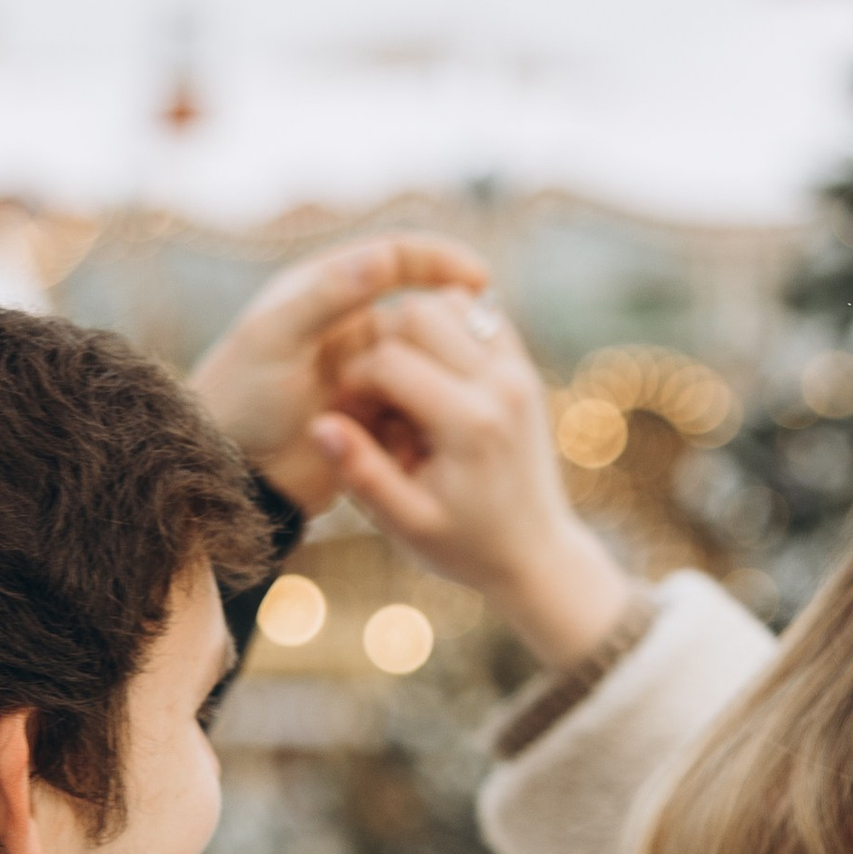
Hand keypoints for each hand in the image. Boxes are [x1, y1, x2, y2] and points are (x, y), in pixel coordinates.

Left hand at [189, 236, 490, 516]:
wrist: (227, 473)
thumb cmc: (237, 399)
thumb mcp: (276, 340)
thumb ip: (328, 296)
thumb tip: (385, 259)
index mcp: (324, 291)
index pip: (395, 259)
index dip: (441, 262)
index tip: (480, 279)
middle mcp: (347, 326)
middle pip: (418, 315)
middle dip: (446, 333)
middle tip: (478, 352)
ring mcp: (362, 373)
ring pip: (422, 365)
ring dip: (436, 382)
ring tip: (444, 401)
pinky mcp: (371, 416)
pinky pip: (415, 406)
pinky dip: (427, 414)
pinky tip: (435, 431)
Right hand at [307, 288, 632, 668]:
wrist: (534, 551)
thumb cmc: (463, 545)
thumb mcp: (406, 524)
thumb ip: (361, 474)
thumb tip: (318, 424)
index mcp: (470, 424)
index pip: (390, 360)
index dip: (352, 379)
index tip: (346, 412)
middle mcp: (501, 385)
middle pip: (418, 313)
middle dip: (380, 343)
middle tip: (372, 392)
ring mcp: (518, 370)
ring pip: (449, 301)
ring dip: (412, 331)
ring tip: (400, 383)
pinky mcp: (522, 367)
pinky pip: (477, 313)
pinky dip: (444, 326)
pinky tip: (426, 370)